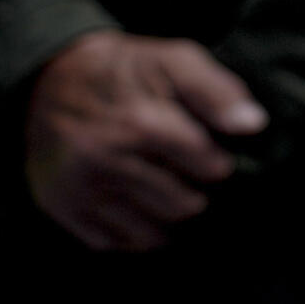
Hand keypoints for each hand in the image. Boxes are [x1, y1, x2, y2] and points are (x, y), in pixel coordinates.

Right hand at [24, 30, 268, 252]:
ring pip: (152, 233)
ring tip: (171, 191)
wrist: (51, 80)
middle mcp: (106, 162)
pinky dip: (135, 230)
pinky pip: (115, 243)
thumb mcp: (175, 60)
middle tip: (190, 175)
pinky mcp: (63, 208)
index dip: (220, 163)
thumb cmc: (127, 70)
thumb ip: (217, 92)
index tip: (215, 155)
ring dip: (170, 218)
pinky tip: (141, 204)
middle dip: (197, 192)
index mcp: (140, 124)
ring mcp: (80, 190)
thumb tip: (253, 125)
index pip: (208, 168)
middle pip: (184, 206)